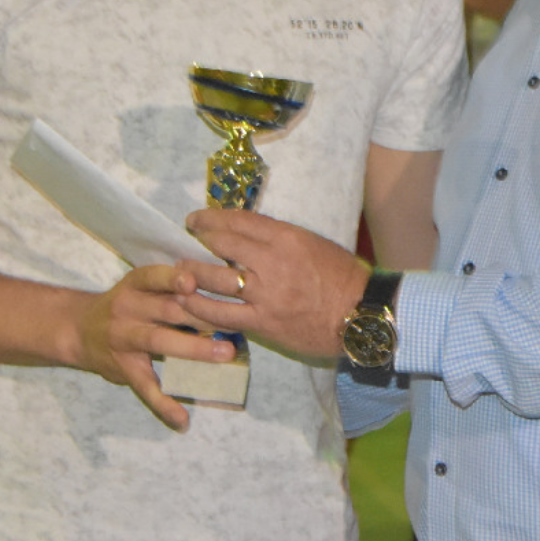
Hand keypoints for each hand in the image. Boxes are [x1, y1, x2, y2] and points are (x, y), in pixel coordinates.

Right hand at [72, 263, 231, 433]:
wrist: (78, 329)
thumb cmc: (126, 305)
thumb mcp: (141, 288)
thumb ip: (173, 289)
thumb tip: (225, 296)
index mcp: (135, 285)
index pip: (154, 277)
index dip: (173, 278)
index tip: (193, 282)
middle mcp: (128, 308)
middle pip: (167, 309)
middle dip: (202, 316)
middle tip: (236, 323)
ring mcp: (124, 338)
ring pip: (159, 341)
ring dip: (194, 349)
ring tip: (224, 354)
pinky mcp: (123, 368)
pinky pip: (144, 387)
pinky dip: (164, 404)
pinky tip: (182, 419)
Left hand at [179, 208, 369, 361]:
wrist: (360, 315)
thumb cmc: (344, 277)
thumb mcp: (315, 244)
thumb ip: (281, 239)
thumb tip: (249, 236)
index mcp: (287, 238)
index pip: (240, 221)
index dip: (212, 218)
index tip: (197, 219)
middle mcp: (272, 263)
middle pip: (223, 245)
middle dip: (198, 241)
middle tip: (184, 241)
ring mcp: (265, 294)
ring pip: (216, 280)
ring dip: (192, 273)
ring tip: (179, 271)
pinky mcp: (261, 322)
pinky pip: (221, 314)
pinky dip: (200, 308)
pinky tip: (186, 302)